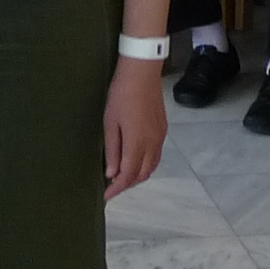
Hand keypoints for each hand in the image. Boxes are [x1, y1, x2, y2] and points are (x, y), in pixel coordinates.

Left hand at [102, 57, 166, 200]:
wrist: (142, 72)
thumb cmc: (121, 95)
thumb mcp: (110, 122)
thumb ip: (112, 150)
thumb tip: (112, 174)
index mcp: (138, 144)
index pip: (128, 176)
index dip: (117, 189)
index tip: (107, 196)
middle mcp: (152, 144)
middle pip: (142, 174)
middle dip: (127, 184)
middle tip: (112, 186)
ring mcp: (160, 137)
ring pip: (151, 166)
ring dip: (137, 175)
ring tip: (122, 175)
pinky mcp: (163, 129)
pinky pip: (156, 156)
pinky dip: (146, 164)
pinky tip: (135, 160)